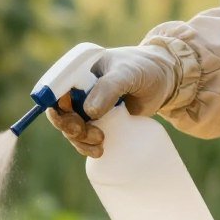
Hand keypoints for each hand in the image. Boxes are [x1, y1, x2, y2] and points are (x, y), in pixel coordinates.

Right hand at [46, 45, 177, 157]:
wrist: (163, 81)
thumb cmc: (145, 69)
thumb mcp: (128, 73)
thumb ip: (108, 88)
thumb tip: (88, 111)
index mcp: (78, 69)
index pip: (56, 87)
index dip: (55, 104)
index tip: (70, 117)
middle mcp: (77, 87)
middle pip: (60, 111)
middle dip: (69, 125)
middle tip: (83, 132)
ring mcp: (86, 105)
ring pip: (70, 127)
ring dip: (79, 139)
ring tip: (99, 142)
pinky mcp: (97, 121)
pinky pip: (83, 136)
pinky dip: (86, 146)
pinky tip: (99, 150)